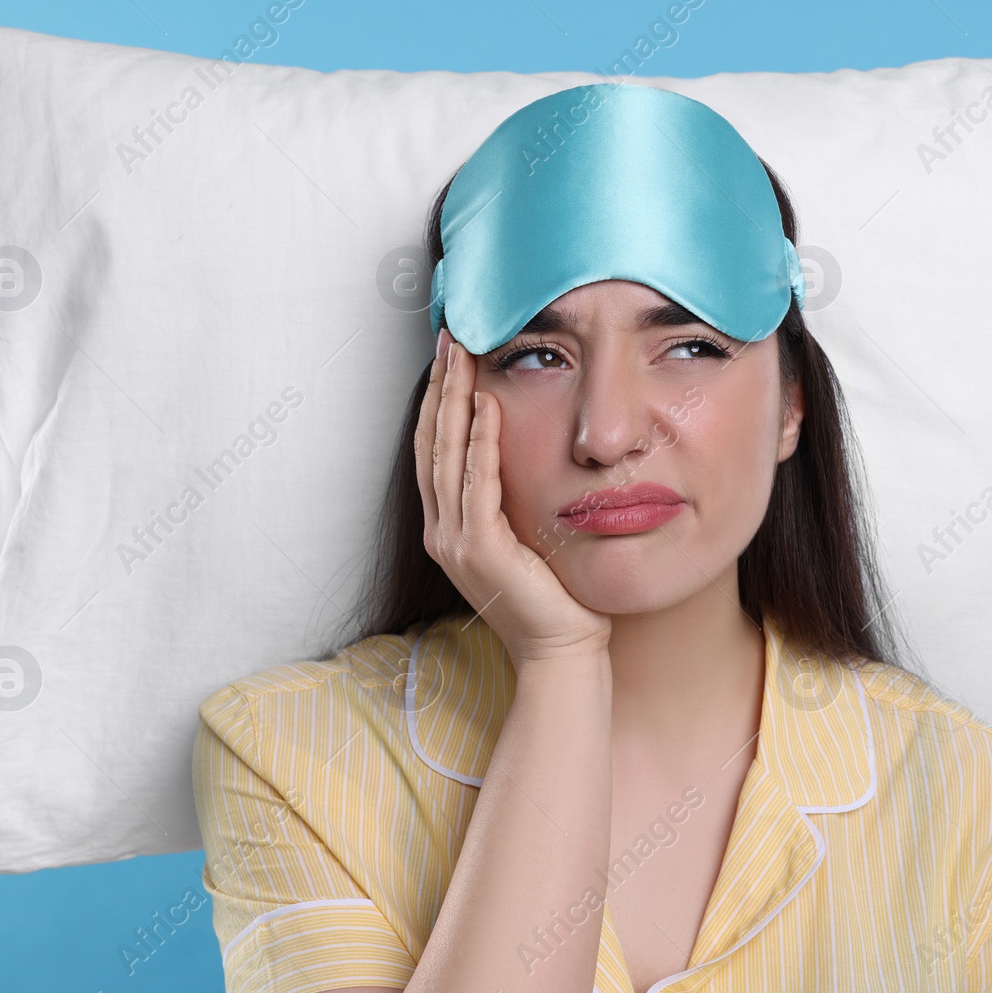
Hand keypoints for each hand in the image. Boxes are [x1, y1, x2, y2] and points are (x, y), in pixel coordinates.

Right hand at [415, 328, 612, 668]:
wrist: (560, 654)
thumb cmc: (555, 599)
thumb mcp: (527, 539)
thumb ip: (514, 500)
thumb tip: (526, 451)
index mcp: (449, 529)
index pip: (435, 451)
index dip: (438, 401)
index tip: (449, 357)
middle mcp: (442, 533)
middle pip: (432, 443)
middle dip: (439, 387)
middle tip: (449, 339)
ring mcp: (456, 543)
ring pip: (447, 456)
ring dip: (454, 401)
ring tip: (462, 356)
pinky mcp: (482, 551)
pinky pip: (477, 485)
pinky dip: (480, 443)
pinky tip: (486, 407)